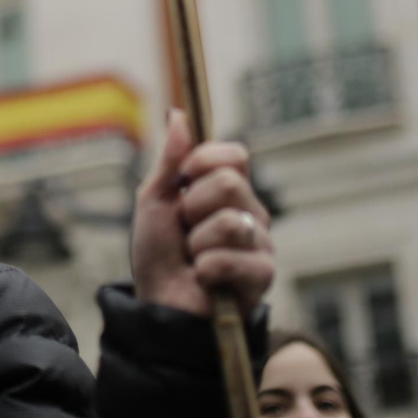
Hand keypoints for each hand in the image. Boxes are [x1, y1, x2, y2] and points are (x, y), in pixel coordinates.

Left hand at [131, 110, 273, 315]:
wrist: (159, 303)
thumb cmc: (158, 253)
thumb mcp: (154, 201)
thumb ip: (169, 160)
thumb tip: (178, 114)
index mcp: (228, 190)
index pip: (235, 155)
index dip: (204, 160)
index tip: (183, 178)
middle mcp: (251, 212)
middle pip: (229, 183)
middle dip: (192, 207)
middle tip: (185, 229)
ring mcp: (260, 243)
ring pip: (230, 222)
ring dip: (196, 243)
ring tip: (193, 257)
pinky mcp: (263, 274)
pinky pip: (233, 258)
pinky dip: (206, 269)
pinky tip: (205, 279)